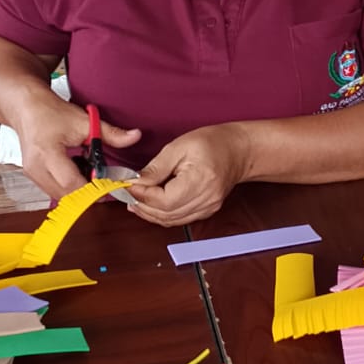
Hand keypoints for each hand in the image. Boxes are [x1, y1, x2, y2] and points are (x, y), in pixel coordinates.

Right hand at [16, 100, 140, 200]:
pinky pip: (54, 190)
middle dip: (88, 191)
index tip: (109, 184)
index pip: (72, 183)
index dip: (93, 188)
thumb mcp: (83, 120)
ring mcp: (32, 175)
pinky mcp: (33, 176)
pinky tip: (76, 170)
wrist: (26, 107)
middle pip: (67, 194)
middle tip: (104, 179)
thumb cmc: (50, 112)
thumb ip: (110, 133)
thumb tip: (134, 137)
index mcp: (47, 153)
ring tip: (88, 171)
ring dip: (79, 189)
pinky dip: (69, 185)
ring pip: (61, 196)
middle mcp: (36, 168)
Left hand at [127, 123, 248, 226]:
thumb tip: (135, 183)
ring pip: (171, 221)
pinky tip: (151, 204)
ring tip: (134, 200)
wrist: (238, 151)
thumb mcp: (179, 146)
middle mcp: (207, 199)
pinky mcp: (206, 211)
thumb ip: (156, 168)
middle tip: (126, 194)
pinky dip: (162, 214)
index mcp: (201, 180)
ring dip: (149, 213)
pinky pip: (179, 219)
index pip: (164, 200)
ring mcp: (208, 208)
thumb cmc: (212, 143)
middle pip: (166, 214)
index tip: (128, 186)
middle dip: (142, 206)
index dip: (143, 196)